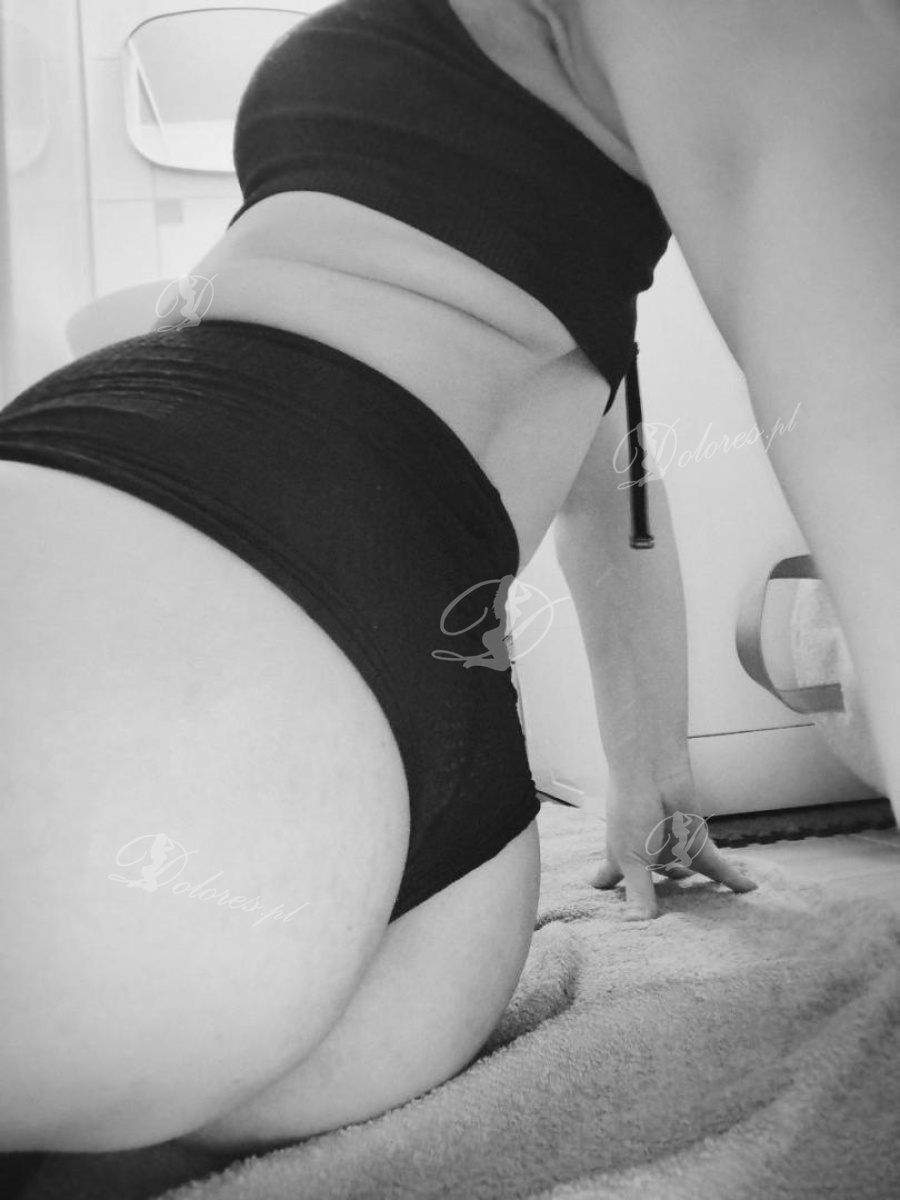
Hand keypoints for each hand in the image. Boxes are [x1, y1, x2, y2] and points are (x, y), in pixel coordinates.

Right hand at [591, 767, 756, 919]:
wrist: (653, 774)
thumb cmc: (631, 812)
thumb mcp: (631, 858)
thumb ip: (639, 892)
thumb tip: (640, 926)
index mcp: (622, 857)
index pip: (610, 876)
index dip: (604, 884)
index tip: (598, 890)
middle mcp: (646, 854)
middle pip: (649, 879)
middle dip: (653, 893)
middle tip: (657, 915)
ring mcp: (671, 848)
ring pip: (684, 873)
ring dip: (692, 890)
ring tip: (703, 913)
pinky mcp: (696, 842)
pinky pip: (718, 867)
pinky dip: (734, 880)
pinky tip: (751, 890)